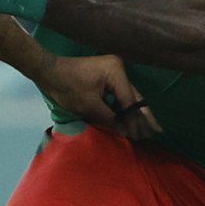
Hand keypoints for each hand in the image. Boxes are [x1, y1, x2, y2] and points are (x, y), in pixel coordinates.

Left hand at [34, 54, 160, 140]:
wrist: (48, 71)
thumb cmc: (67, 86)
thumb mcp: (89, 106)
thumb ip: (110, 119)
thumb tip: (126, 131)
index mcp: (116, 72)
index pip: (130, 101)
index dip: (136, 121)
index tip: (142, 137)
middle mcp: (118, 69)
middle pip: (134, 97)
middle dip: (143, 116)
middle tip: (157, 132)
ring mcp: (112, 71)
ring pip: (128, 96)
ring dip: (134, 113)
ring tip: (146, 130)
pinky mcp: (106, 76)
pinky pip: (119, 94)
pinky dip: (123, 107)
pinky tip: (130, 119)